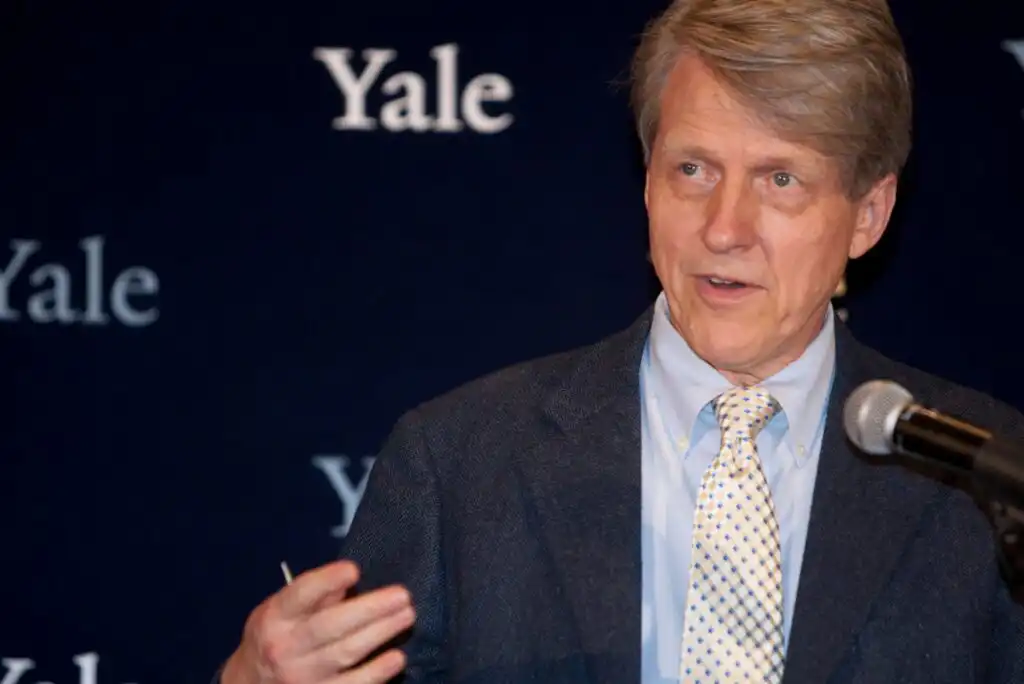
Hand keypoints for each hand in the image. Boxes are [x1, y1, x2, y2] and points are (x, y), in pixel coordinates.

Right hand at [222, 560, 415, 683]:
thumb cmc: (276, 636)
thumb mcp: (282, 610)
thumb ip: (314, 594)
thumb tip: (347, 578)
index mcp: (275, 618)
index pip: (300, 595)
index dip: (326, 581)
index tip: (353, 570)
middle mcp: (284, 648)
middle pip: (329, 626)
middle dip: (369, 609)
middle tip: (402, 596)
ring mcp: (301, 677)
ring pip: (344, 655)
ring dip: (380, 634)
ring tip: (407, 616)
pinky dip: (376, 673)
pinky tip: (397, 658)